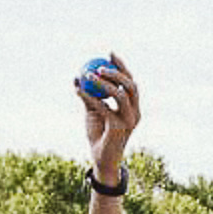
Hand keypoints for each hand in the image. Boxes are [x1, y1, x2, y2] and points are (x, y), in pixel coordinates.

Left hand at [76, 51, 140, 174]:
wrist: (101, 159)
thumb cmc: (99, 135)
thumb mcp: (93, 111)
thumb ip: (89, 95)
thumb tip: (78, 76)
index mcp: (133, 108)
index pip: (131, 82)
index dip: (122, 66)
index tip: (109, 53)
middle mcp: (135, 113)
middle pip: (131, 86)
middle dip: (117, 72)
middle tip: (100, 64)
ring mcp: (129, 121)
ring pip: (121, 95)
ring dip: (104, 82)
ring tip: (88, 74)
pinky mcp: (119, 128)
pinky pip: (104, 107)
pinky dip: (89, 97)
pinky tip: (77, 89)